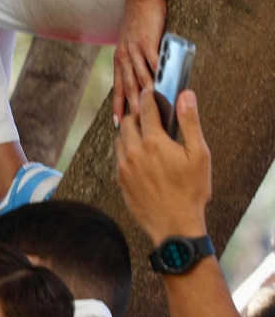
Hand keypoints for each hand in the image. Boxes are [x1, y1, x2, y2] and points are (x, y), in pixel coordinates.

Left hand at [112, 0, 166, 122]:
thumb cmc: (139, 23)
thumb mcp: (131, 45)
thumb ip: (136, 62)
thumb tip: (144, 81)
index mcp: (120, 59)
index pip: (118, 87)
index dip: (117, 105)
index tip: (118, 123)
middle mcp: (124, 56)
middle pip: (128, 87)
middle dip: (131, 107)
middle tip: (135, 125)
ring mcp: (134, 49)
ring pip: (140, 76)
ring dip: (146, 94)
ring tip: (150, 111)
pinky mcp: (147, 42)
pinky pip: (153, 60)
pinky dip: (158, 73)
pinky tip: (164, 84)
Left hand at [116, 86, 210, 246]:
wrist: (174, 225)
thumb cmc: (191, 191)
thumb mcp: (199, 155)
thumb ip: (190, 122)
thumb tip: (186, 95)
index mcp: (153, 142)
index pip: (146, 109)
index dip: (149, 97)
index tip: (151, 91)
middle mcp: (133, 151)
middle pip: (128, 121)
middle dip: (138, 114)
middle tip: (150, 115)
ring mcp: (123, 165)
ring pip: (120, 138)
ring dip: (130, 132)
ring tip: (145, 134)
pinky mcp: (119, 178)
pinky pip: (118, 156)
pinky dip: (126, 148)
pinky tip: (139, 154)